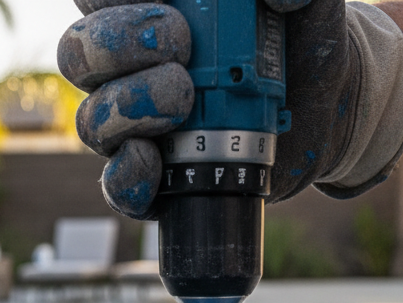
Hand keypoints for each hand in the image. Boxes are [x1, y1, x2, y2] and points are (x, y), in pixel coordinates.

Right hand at [57, 0, 402, 217]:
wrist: (323, 107)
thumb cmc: (299, 37)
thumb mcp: (305, 0)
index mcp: (145, 7)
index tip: (165, 0)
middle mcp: (127, 67)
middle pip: (79, 54)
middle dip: (118, 46)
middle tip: (180, 46)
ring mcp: (134, 125)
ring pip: (92, 121)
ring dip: (129, 107)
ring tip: (183, 100)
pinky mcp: (154, 178)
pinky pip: (117, 185)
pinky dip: (129, 175)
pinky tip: (153, 160)